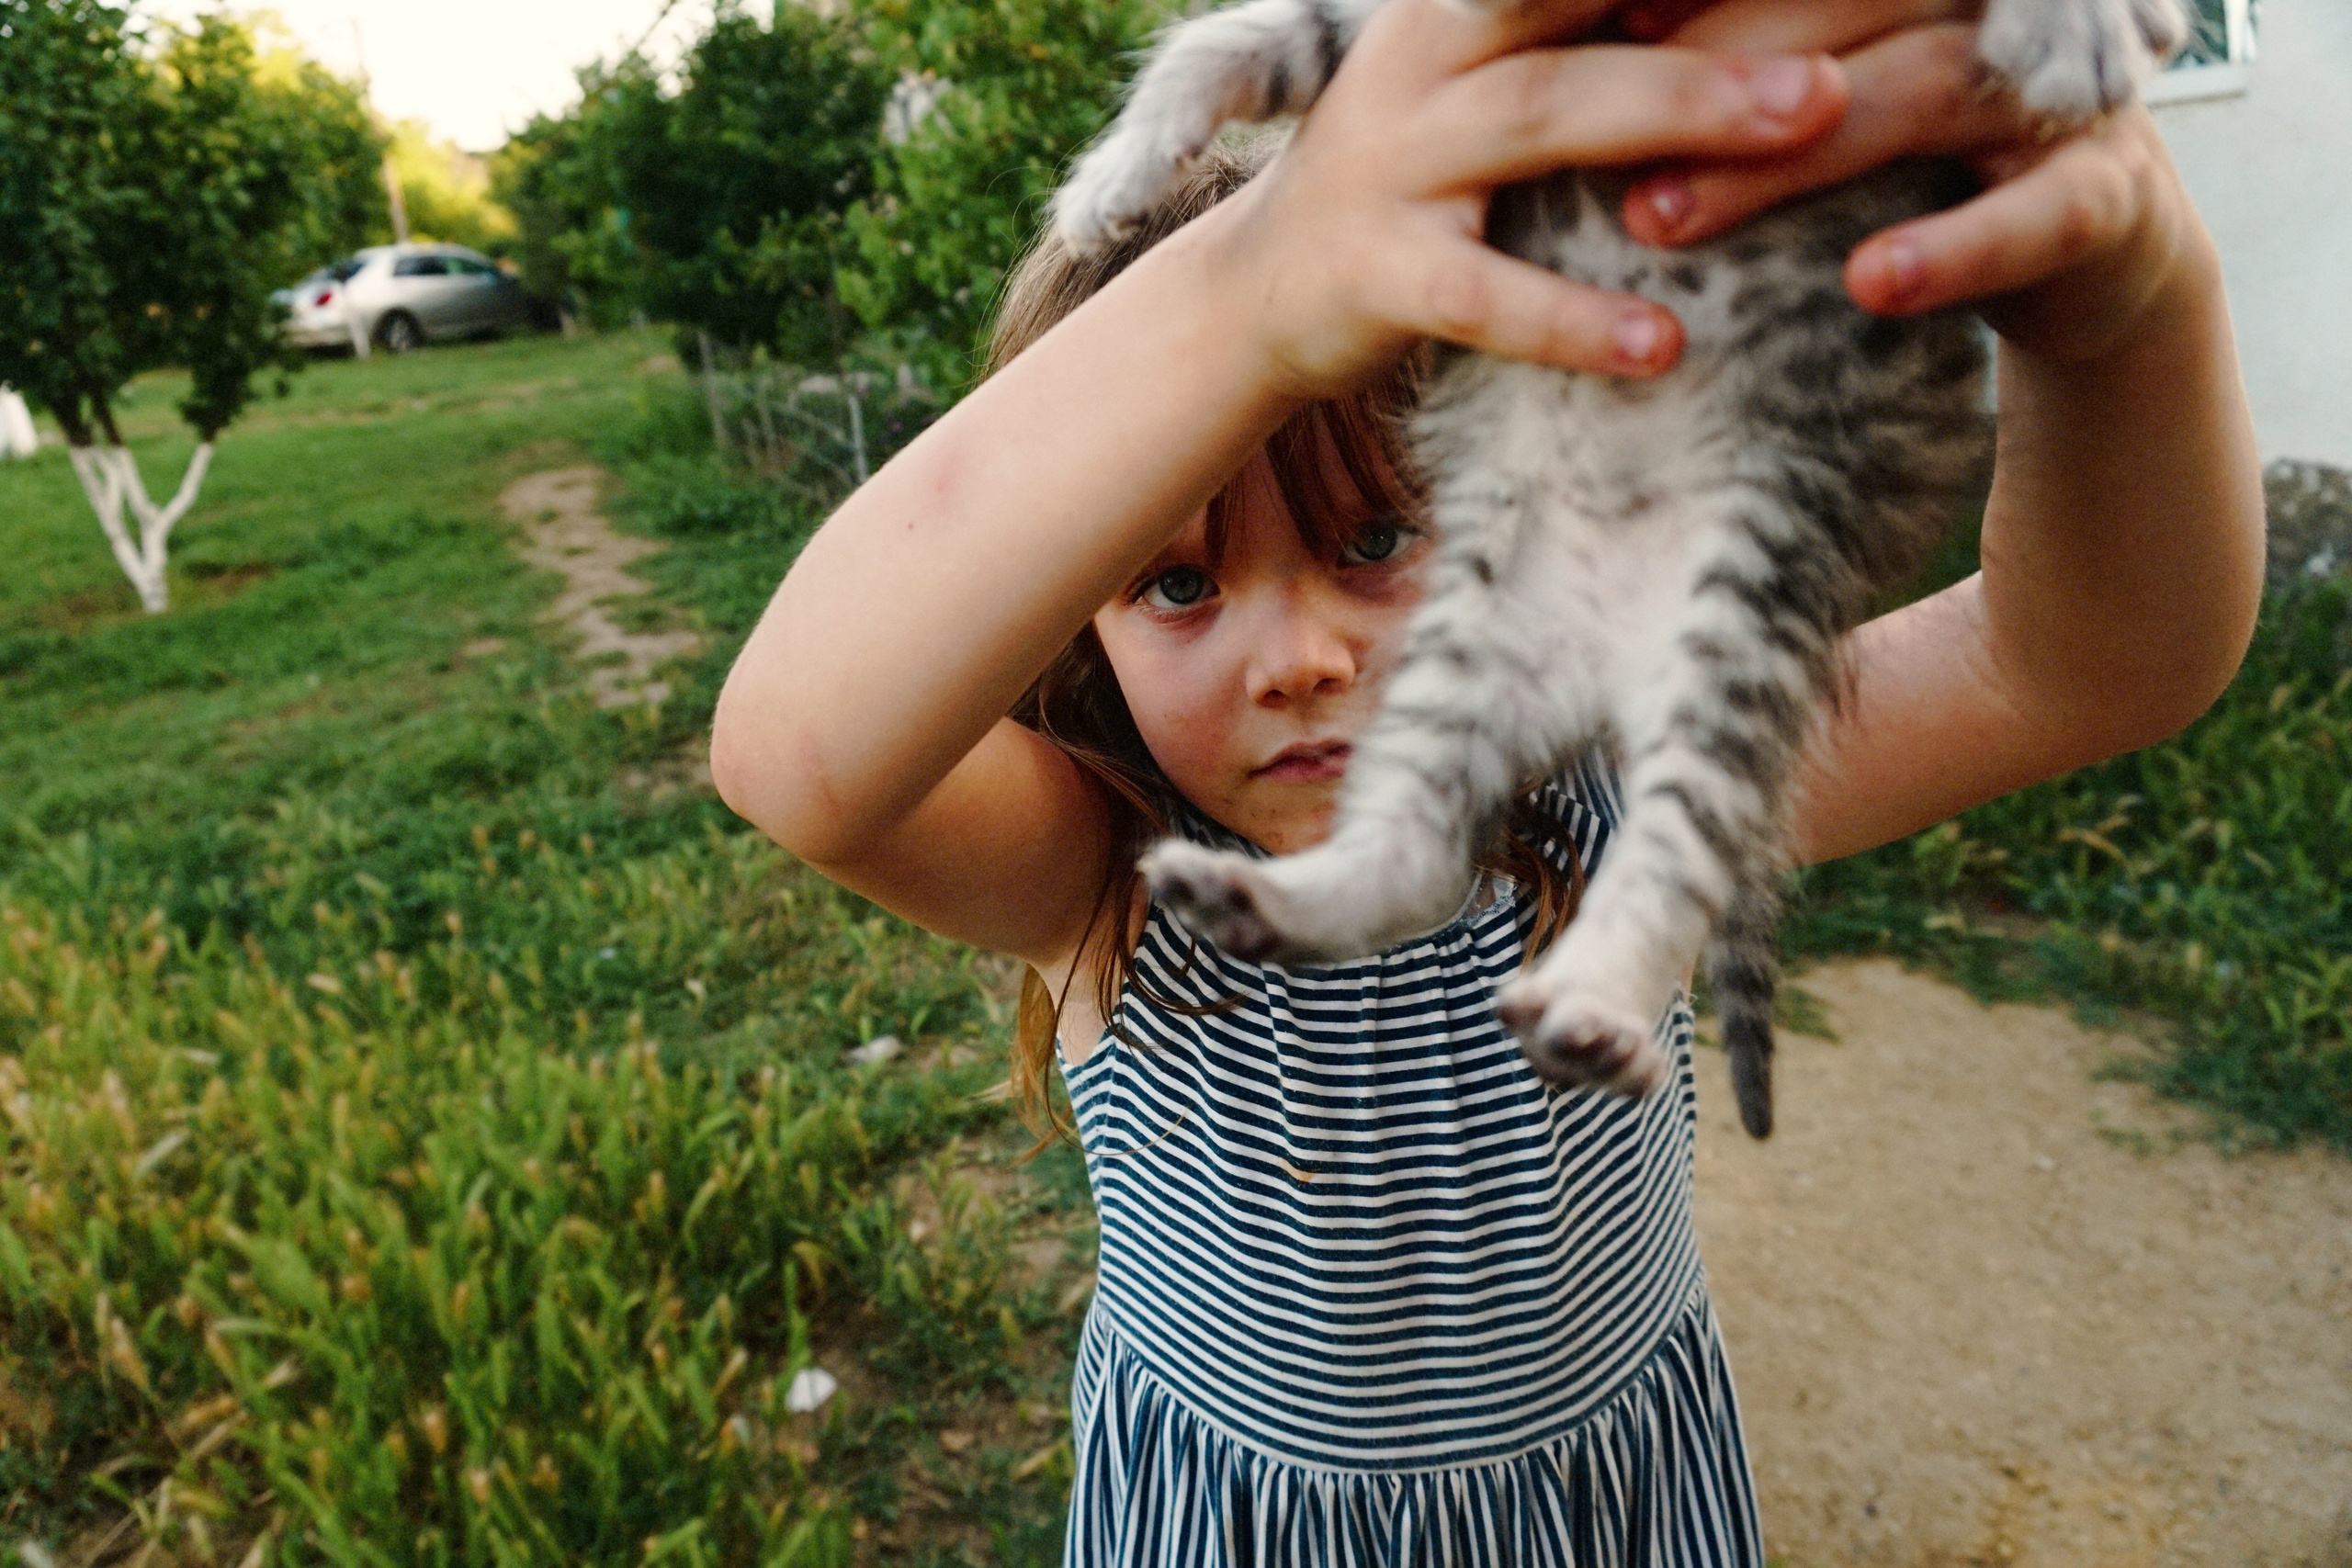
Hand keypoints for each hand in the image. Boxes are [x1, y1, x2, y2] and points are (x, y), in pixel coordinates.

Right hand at [1205, 0, 1851, 397]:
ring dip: (1682, 112)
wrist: (1254, 296)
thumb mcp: (1482, 84)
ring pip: (1545, 115)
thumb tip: (1740, 21)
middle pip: (1581, 5)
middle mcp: (1422, 59)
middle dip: (1717, 3)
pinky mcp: (1376, 272)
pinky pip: (1487, 296)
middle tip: (1845, 19)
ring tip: (1803, 122)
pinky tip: (1662, 346)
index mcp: (1460, 7)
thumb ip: (1575, 40)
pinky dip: (1574, 319)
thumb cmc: (1409, 183)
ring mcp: (1392, 161)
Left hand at [1617, 0, 2206, 362]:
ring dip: (1787, 164)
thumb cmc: (1915, 163)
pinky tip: (1870, 281)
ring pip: (1924, 94)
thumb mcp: (1822, 102)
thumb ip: (1735, 62)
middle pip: (1848, 6)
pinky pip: (2036, 215)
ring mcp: (2064, 90)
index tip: (1599, 27)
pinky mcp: (2106, 196)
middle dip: (1707, 70)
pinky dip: (1953, 248)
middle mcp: (1995, 5)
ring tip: (1664, 221)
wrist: (2090, 251)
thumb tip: (1598, 46)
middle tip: (1587, 145)